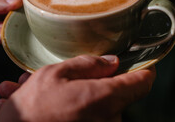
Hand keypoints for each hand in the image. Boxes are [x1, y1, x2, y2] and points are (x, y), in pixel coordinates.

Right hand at [0, 55, 155, 121]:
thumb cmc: (31, 109)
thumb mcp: (55, 75)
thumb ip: (88, 65)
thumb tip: (112, 62)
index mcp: (105, 99)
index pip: (143, 81)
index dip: (143, 66)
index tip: (138, 58)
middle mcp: (109, 119)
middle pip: (114, 91)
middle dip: (90, 79)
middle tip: (62, 73)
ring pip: (93, 103)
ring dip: (70, 94)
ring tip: (38, 88)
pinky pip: (85, 117)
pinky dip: (67, 109)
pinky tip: (43, 105)